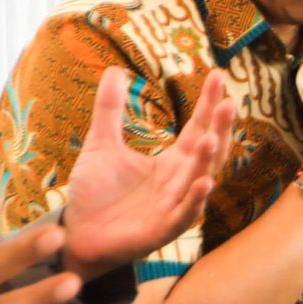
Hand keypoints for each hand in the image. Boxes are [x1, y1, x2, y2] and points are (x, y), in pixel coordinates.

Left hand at [63, 68, 232, 276]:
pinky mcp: (162, 230)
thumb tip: (115, 69)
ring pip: (200, 180)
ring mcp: (174, 206)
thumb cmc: (94, 194)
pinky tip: (204, 182)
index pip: (197, 128)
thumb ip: (110, 109)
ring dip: (208, 161)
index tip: (218, 76)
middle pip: (208, 152)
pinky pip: (184, 214)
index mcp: (172, 163)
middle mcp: (180, 182)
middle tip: (228, 103)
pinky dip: (195, 200)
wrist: (74, 234)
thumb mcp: (101, 144)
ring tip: (210, 138)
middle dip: (220, 130)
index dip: (208, 104)